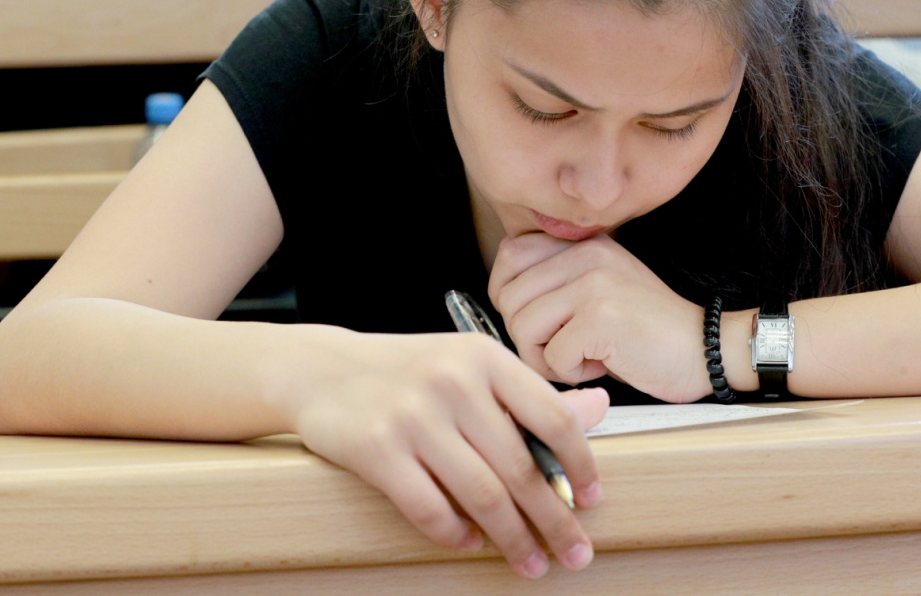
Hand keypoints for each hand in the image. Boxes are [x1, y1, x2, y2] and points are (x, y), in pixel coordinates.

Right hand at [288, 327, 608, 579]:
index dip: (580, 465)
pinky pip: (429, 507)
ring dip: (512, 538)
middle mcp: (454, 382)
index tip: (591, 500)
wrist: (322, 368)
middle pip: (521, 466)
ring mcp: (413, 416)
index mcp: (486, 358)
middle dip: (554, 519)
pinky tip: (469, 541)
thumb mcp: (471, 367)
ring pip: (482, 494)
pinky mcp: (377, 448)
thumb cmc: (408, 371)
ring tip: (530, 562)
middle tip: (575, 552)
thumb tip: (598, 408)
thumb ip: (530, 395)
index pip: (553, 417)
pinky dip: (455, 533)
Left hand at [489, 232, 709, 403]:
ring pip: (523, 327)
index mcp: (583, 244)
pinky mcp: (601, 319)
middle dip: (526, 336)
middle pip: (509, 297)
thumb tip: (501, 295)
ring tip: (583, 356)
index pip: (510, 254)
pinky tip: (603, 365)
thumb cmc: (646, 331)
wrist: (706, 348)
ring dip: (546, 357)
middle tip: (562, 347)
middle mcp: (586, 255)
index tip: (534, 319)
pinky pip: (551, 356)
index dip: (508, 294)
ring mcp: (594, 284)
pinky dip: (572, 374)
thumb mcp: (600, 288)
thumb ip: (556, 280)